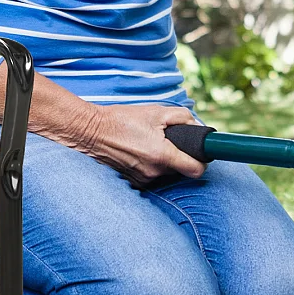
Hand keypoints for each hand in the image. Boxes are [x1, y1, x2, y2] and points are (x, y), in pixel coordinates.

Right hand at [70, 102, 207, 185]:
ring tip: (150, 144)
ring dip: (164, 161)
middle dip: (180, 156)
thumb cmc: (122, 120)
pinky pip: (151, 176)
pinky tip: (139, 152)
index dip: (202, 162)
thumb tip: (196, 126)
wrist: (91, 132)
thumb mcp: (156, 111)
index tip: (199, 153)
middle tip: (168, 140)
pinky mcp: (133, 182)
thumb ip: (182, 117)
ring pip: (165, 173)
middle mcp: (154, 172)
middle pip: (181, 170)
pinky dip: (150, 166)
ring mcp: (142, 180)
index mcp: (162, 155)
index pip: (196, 170)